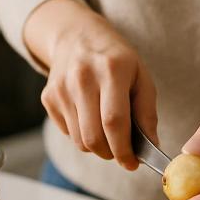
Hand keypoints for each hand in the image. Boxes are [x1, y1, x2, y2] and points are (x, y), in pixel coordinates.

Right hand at [25, 0, 156, 169]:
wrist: (76, 36)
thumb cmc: (116, 60)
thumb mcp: (140, 76)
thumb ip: (147, 112)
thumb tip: (150, 147)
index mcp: (112, 69)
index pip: (114, 122)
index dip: (123, 149)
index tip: (132, 163)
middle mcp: (82, 77)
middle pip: (93, 137)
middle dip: (110, 154)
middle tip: (121, 152)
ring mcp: (61, 88)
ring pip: (79, 141)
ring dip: (96, 146)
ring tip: (106, 130)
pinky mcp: (48, 97)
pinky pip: (67, 133)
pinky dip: (81, 134)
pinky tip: (89, 116)